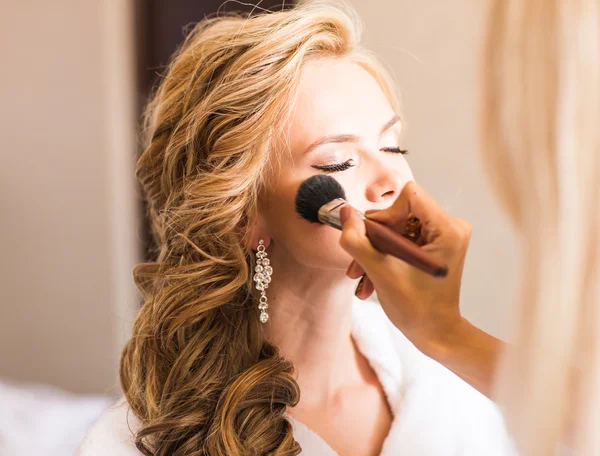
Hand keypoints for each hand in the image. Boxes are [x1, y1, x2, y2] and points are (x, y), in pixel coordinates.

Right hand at [339, 182, 471, 353]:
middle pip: (401, 211)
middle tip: (359, 262)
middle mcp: (450, 227)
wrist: (434, 334)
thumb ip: (358, 240)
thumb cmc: (416, 309)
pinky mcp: (434, 246)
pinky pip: (402, 238)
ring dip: (375, 249)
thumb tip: (345, 213)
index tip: (376, 240)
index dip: (386, 214)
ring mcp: (442, 236)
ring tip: (360, 275)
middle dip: (376, 237)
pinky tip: (370, 278)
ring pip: (398, 226)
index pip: (409, 195)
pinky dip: (384, 254)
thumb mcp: (381, 272)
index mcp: (447, 229)